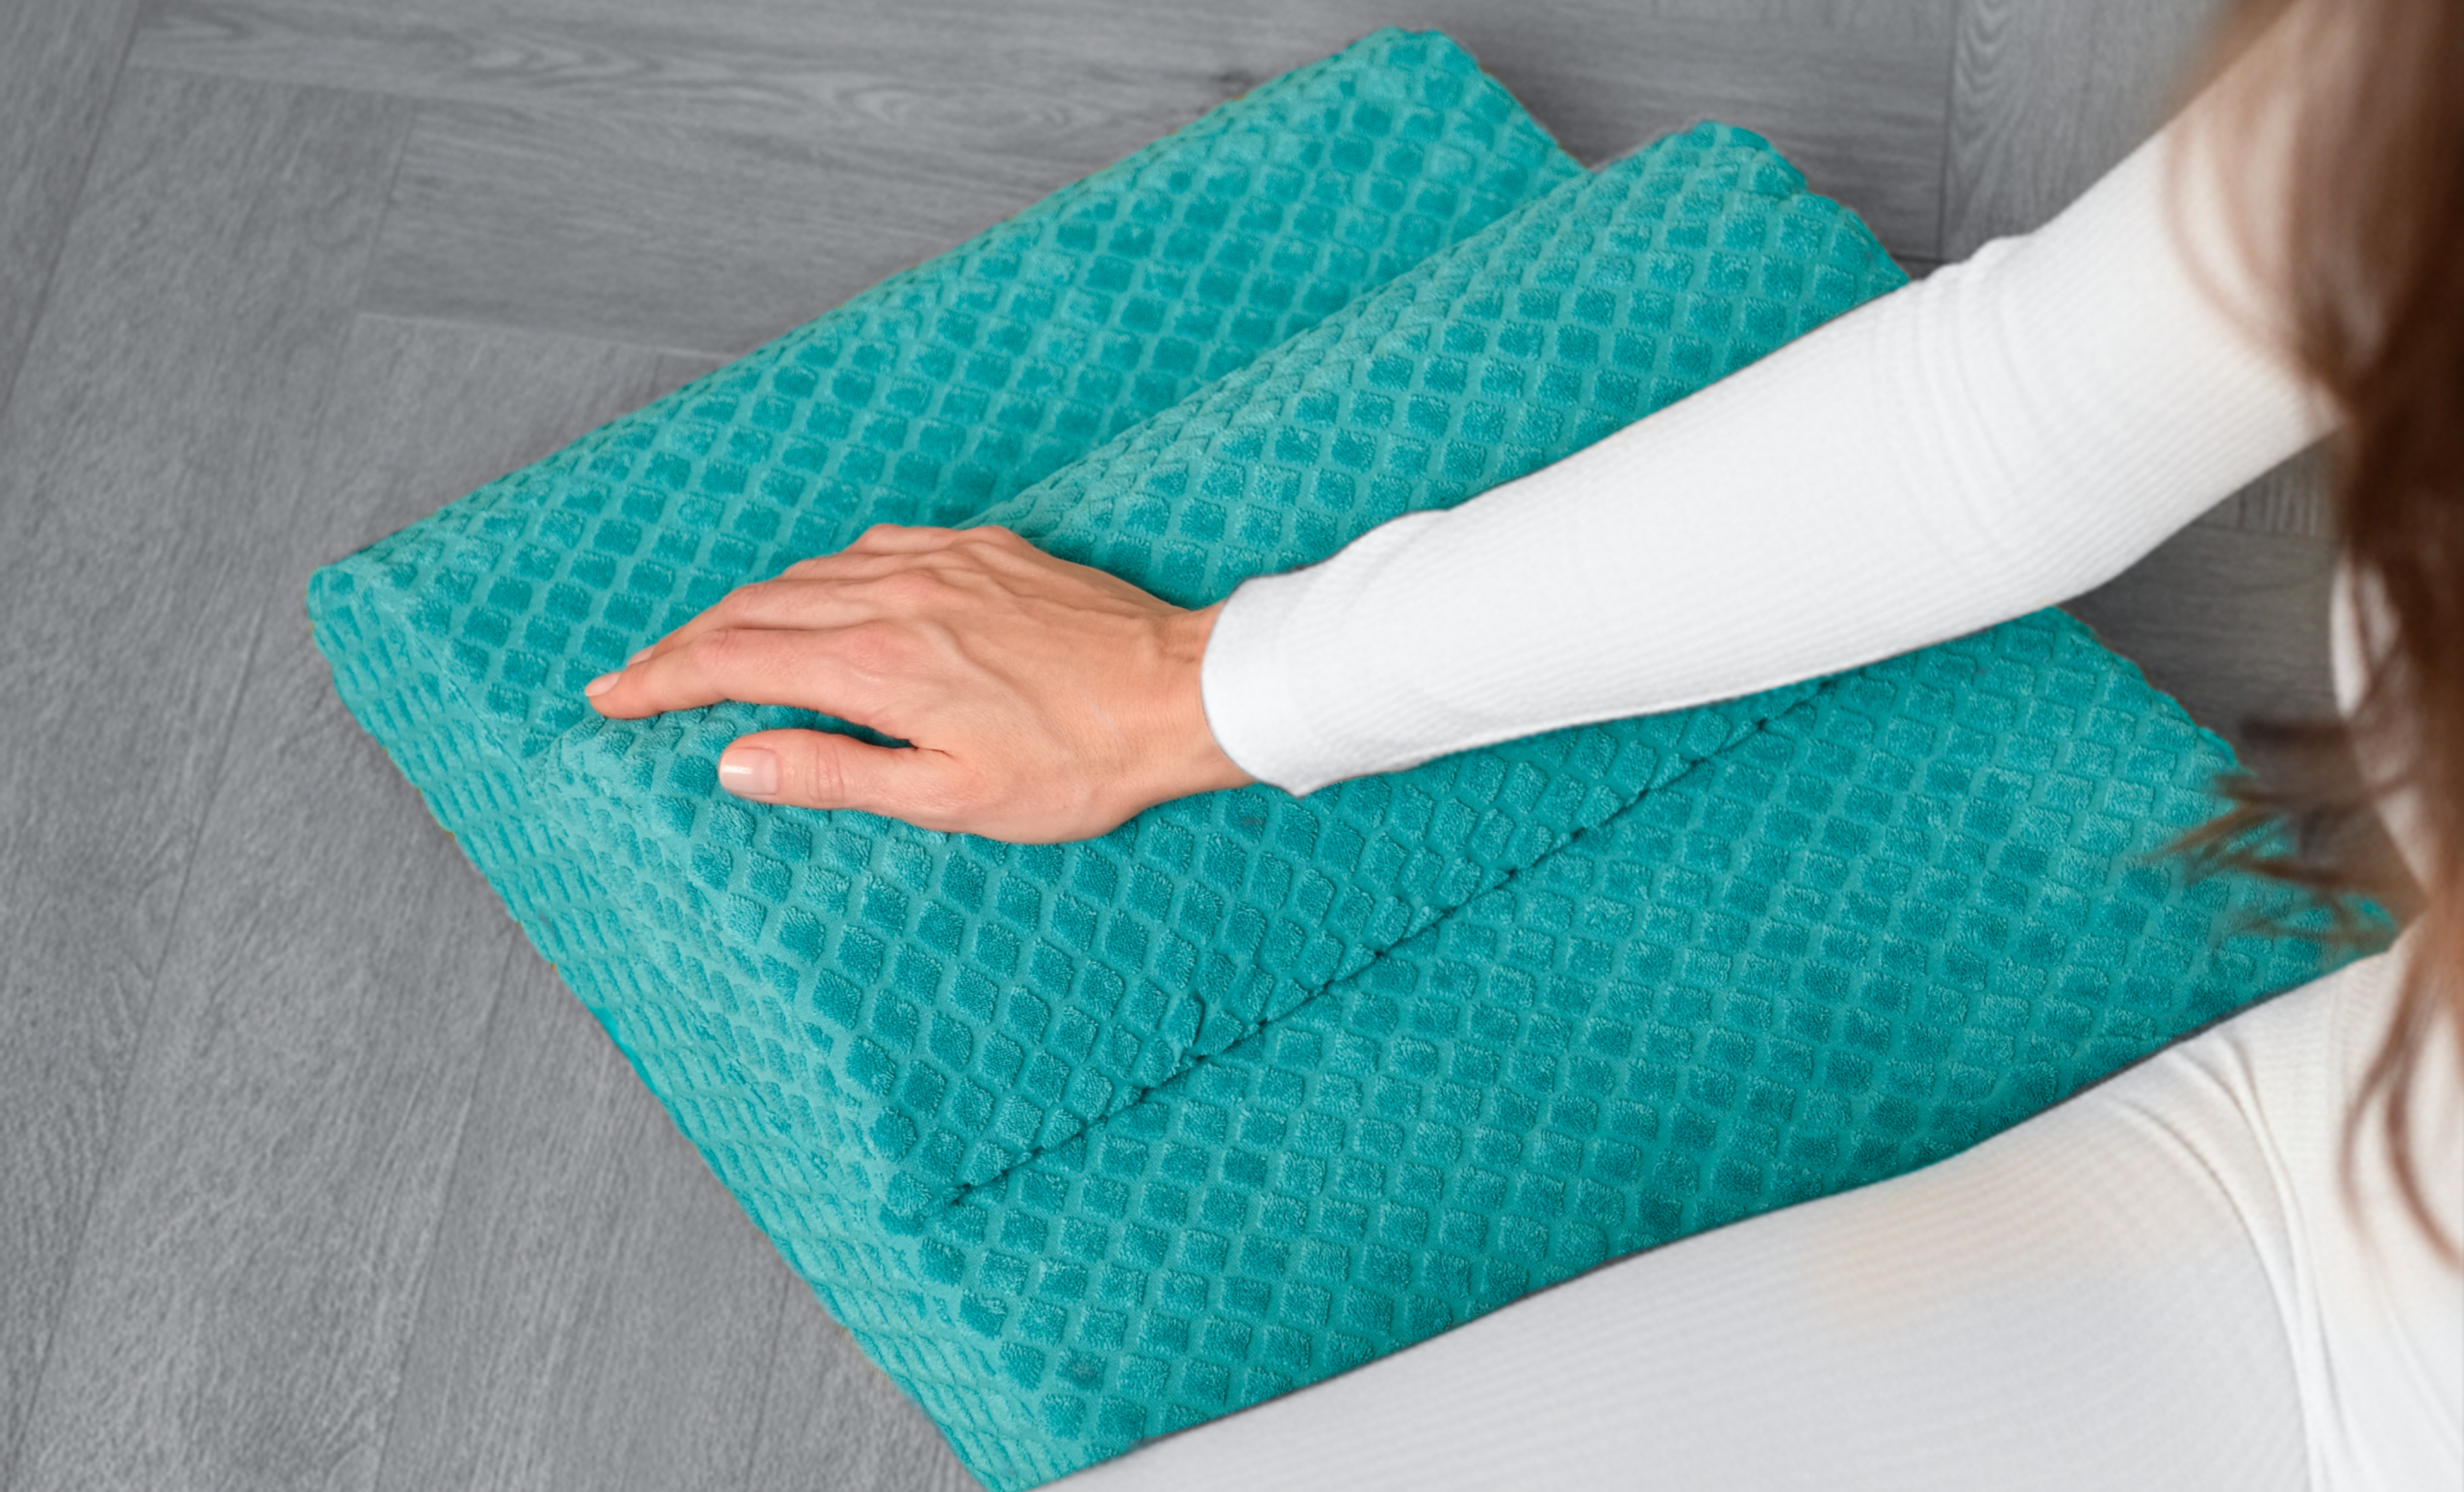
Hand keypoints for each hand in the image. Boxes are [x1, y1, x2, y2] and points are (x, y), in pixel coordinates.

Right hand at [581, 523, 1253, 841]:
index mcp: (877, 665)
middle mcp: (895, 597)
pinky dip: (823, 575)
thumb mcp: (951, 797)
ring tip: (709, 639)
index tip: (608, 697)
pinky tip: (820, 594)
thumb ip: (837, 773)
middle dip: (684, 643)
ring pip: (810, 573)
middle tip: (635, 673)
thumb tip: (735, 760)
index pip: (734, 663)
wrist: (1180, 691)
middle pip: (755, 609)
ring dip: (747, 606)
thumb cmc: (1079, 762)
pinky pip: (874, 549)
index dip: (661, 680)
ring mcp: (940, 562)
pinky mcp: (982, 548)